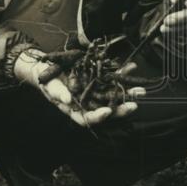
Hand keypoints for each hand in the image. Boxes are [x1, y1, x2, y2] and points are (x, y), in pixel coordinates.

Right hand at [14, 51, 144, 127]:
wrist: (47, 67)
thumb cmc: (45, 79)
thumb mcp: (48, 85)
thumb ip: (58, 93)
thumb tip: (69, 101)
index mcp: (74, 109)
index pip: (87, 118)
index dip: (98, 117)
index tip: (107, 112)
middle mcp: (87, 103)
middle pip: (105, 109)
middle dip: (120, 109)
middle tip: (134, 105)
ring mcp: (94, 92)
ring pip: (113, 95)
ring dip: (127, 93)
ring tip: (141, 90)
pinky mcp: (98, 80)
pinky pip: (112, 78)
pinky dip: (122, 74)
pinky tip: (131, 68)